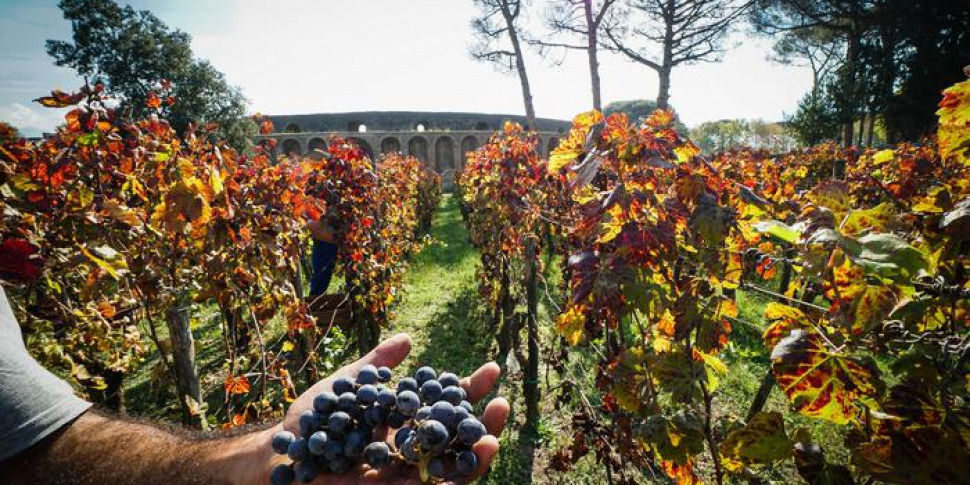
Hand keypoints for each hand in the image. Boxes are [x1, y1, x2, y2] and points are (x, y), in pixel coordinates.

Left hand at [256, 333, 510, 484]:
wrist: (279, 456)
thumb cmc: (309, 422)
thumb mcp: (347, 385)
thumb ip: (377, 366)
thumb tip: (408, 338)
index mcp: (402, 422)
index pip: (446, 405)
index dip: (470, 389)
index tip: (492, 368)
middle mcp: (408, 450)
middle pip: (456, 439)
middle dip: (482, 422)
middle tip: (503, 403)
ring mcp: (401, 475)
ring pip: (449, 470)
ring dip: (475, 457)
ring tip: (493, 438)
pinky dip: (449, 481)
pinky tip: (463, 467)